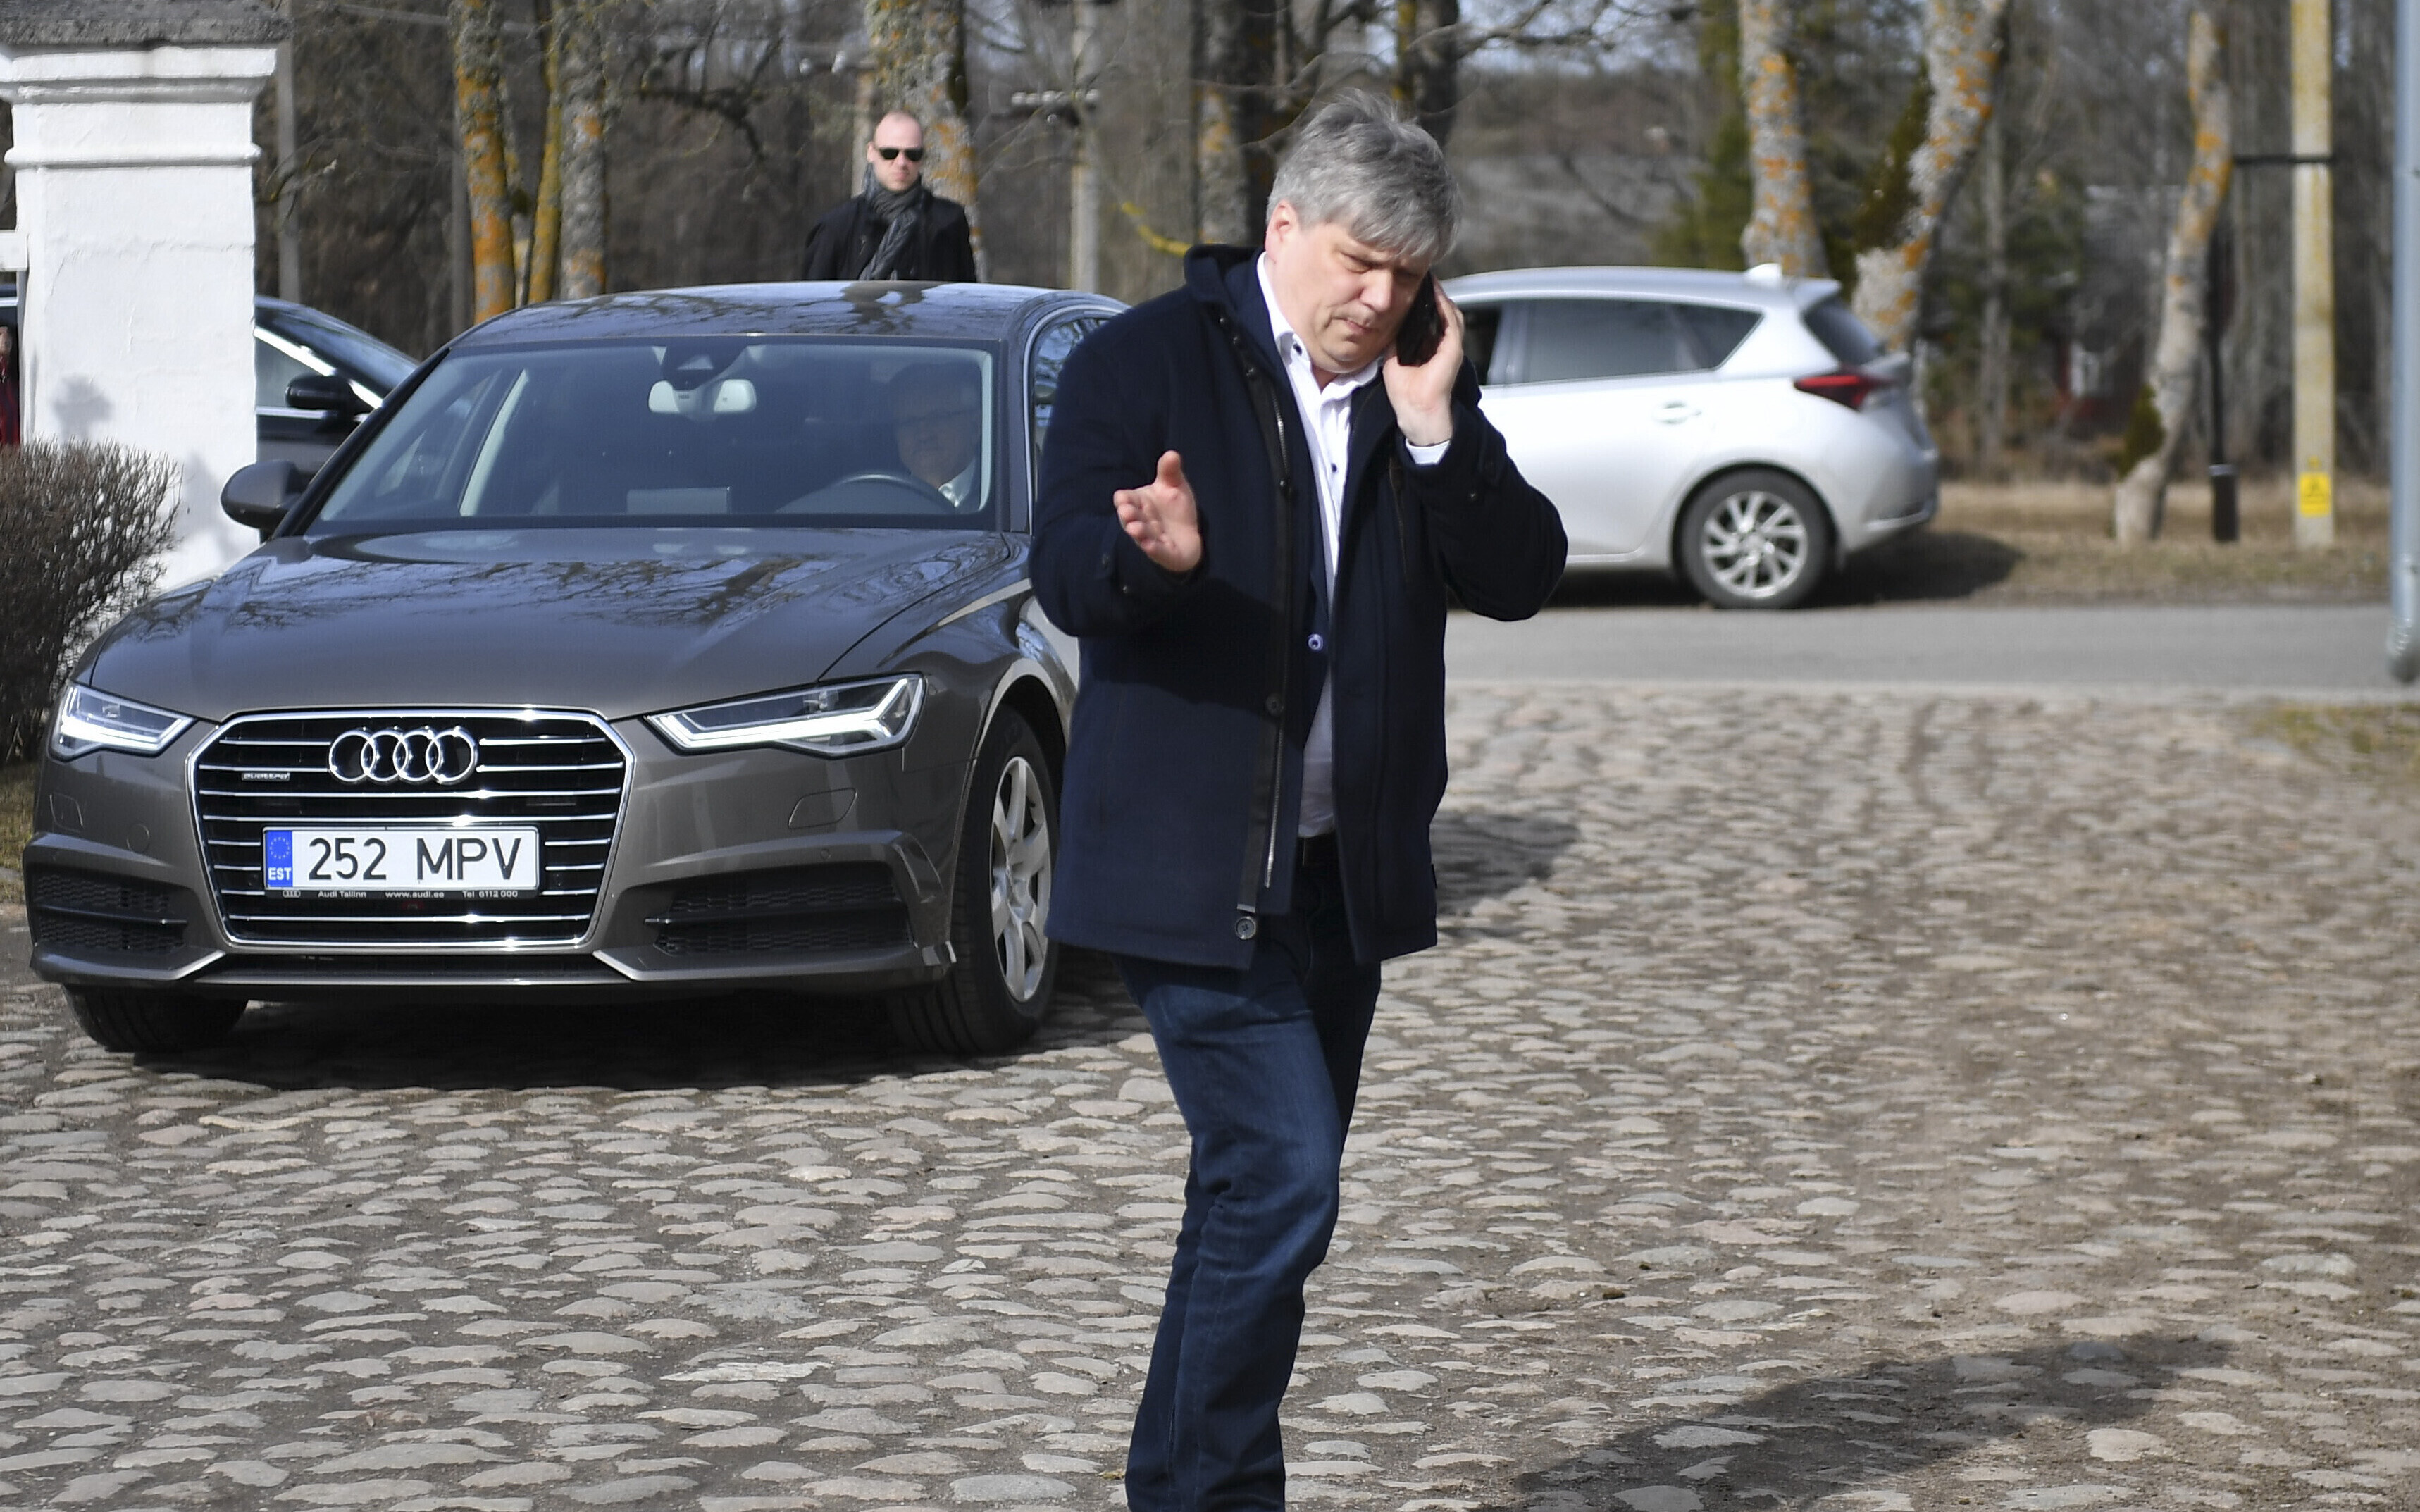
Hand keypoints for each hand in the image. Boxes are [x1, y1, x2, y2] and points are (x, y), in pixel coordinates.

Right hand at [1114, 450, 1201, 573]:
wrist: (1189, 536)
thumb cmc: (1175, 509)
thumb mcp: (1174, 486)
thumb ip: (1170, 471)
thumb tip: (1172, 454)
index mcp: (1139, 503)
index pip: (1125, 499)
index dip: (1123, 499)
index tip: (1124, 498)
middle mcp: (1141, 520)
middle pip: (1129, 517)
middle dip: (1127, 515)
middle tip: (1127, 512)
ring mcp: (1151, 538)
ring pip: (1141, 535)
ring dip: (1137, 532)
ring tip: (1135, 528)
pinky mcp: (1163, 553)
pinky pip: (1156, 551)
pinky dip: (1153, 549)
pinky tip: (1150, 545)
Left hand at [1383, 284, 1462, 448]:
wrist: (1414, 408)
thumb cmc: (1405, 390)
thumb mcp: (1394, 356)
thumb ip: (1394, 338)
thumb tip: (1385, 321)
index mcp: (1431, 345)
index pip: (1430, 316)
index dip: (1424, 299)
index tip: (1413, 283)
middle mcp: (1443, 343)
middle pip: (1442, 309)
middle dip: (1432, 292)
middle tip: (1422, 275)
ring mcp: (1450, 344)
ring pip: (1449, 311)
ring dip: (1439, 294)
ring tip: (1428, 279)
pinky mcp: (1453, 348)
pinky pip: (1450, 320)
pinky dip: (1443, 305)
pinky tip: (1434, 292)